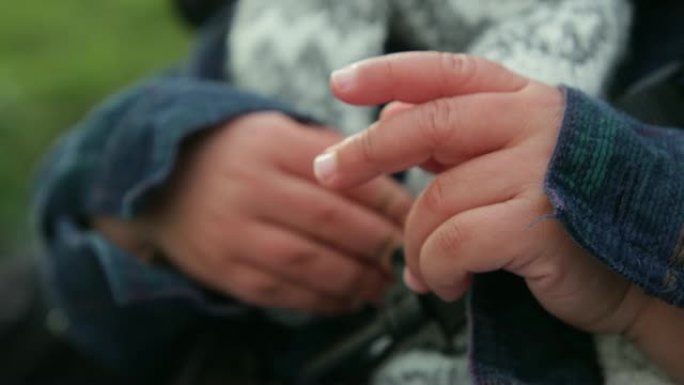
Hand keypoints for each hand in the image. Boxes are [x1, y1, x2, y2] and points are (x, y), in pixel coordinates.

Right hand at [97, 112, 411, 314]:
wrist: (166, 183)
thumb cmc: (239, 156)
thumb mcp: (279, 133)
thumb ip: (332, 155)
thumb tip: (394, 194)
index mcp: (272, 145)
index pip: (347, 178)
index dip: (390, 204)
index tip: (416, 219)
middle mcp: (250, 187)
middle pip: (333, 222)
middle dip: (380, 245)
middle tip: (407, 257)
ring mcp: (233, 232)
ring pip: (311, 263)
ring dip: (358, 280)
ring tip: (383, 285)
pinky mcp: (225, 271)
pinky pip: (284, 293)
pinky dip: (323, 301)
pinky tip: (347, 299)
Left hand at [313, 52, 648, 332]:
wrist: (641, 259)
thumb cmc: (563, 208)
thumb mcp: (510, 158)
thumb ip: (454, 136)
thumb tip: (390, 110)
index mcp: (522, 100)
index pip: (445, 72)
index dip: (388, 73)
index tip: (340, 83)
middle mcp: (533, 123)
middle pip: (427, 124)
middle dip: (367, 151)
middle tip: (330, 173)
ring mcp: (540, 171)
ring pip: (436, 200)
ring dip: (415, 245)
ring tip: (423, 271)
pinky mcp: (541, 223)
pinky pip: (456, 244)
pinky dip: (438, 269)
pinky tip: (448, 283)